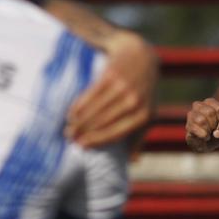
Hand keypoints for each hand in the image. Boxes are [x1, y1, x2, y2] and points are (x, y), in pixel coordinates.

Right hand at [66, 31, 158, 148]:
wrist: (141, 57)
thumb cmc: (144, 91)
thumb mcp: (149, 113)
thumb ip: (140, 137)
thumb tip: (133, 161)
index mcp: (143, 115)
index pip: (115, 133)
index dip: (96, 141)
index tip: (81, 147)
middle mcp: (133, 102)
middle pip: (101, 123)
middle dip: (83, 133)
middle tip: (70, 138)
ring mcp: (122, 88)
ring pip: (94, 110)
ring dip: (78, 121)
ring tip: (69, 128)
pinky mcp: (110, 76)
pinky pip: (89, 95)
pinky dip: (78, 106)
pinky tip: (71, 113)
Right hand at [186, 98, 218, 151]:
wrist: (214, 140)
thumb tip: (216, 133)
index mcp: (209, 102)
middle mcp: (198, 106)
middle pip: (210, 113)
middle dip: (215, 124)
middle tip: (214, 128)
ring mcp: (191, 116)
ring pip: (201, 120)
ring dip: (209, 130)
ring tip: (209, 133)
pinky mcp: (188, 127)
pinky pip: (194, 129)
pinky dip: (203, 136)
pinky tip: (205, 137)